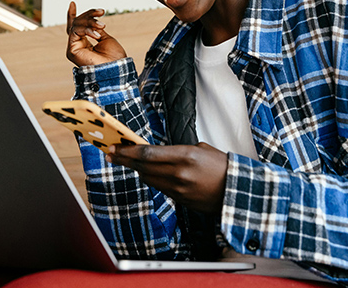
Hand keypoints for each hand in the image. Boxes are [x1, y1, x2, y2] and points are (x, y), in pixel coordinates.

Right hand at [66, 1, 126, 66]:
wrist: (116, 69)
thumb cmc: (114, 57)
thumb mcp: (105, 38)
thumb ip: (96, 30)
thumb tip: (92, 21)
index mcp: (85, 45)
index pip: (76, 28)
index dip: (73, 15)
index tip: (72, 3)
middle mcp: (77, 46)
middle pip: (77, 24)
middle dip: (89, 15)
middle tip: (101, 12)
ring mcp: (73, 49)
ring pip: (76, 26)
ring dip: (90, 21)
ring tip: (102, 25)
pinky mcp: (71, 51)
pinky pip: (75, 32)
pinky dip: (87, 29)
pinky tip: (97, 34)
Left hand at [106, 142, 227, 213]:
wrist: (236, 191)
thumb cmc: (222, 167)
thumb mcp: (201, 148)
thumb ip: (178, 150)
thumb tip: (161, 152)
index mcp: (185, 155)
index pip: (148, 153)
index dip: (128, 151)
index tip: (115, 147)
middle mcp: (178, 173)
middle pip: (142, 166)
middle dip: (124, 159)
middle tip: (110, 154)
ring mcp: (178, 188)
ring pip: (147, 178)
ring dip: (136, 169)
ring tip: (126, 161)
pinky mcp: (179, 199)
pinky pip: (158, 187)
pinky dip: (150, 179)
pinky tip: (146, 172)